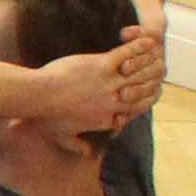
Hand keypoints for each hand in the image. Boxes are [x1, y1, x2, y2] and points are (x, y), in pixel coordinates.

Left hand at [36, 20, 167, 135]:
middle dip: (153, 80)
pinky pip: (128, 54)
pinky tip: (148, 40)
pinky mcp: (102, 65)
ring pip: (142, 73)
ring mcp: (110, 83)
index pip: (136, 110)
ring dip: (149, 61)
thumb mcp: (60, 136)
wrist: (37, 95)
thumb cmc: (44, 116)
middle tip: (157, 69)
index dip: (145, 100)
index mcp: (107, 118)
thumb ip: (76, 145)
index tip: (147, 93)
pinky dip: (140, 46)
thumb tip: (86, 155)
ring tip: (155, 54)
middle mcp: (114, 102)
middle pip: (145, 91)